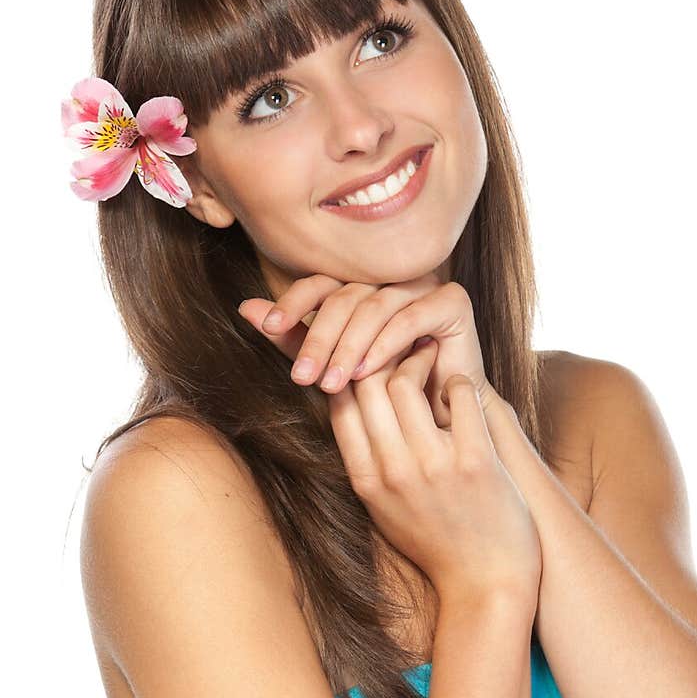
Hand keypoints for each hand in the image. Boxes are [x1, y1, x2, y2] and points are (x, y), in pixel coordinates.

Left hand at [237, 272, 495, 427]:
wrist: (441, 419)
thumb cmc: (386, 392)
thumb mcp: (333, 365)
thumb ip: (295, 338)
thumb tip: (244, 308)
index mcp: (362, 285)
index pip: (321, 282)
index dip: (293, 301)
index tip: (267, 327)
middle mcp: (391, 278)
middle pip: (346, 296)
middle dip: (318, 338)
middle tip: (301, 376)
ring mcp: (423, 284)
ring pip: (375, 306)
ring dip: (349, 346)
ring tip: (332, 383)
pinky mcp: (452, 300)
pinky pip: (411, 316)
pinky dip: (385, 344)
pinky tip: (367, 372)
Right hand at [326, 338, 541, 599]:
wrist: (486, 583)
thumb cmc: (437, 541)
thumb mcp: (386, 507)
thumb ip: (368, 460)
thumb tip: (350, 405)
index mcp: (366, 481)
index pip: (338, 403)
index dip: (350, 370)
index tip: (369, 358)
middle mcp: (393, 472)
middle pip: (365, 384)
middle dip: (381, 355)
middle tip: (401, 346)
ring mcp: (433, 466)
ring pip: (404, 381)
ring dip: (419, 359)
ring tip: (430, 358)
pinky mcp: (475, 461)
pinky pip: (459, 394)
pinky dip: (459, 381)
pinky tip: (463, 390)